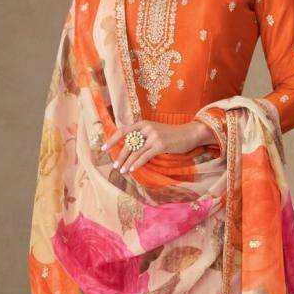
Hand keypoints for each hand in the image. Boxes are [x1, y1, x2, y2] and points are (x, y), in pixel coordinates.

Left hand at [100, 118, 214, 172]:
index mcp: (143, 123)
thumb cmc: (172, 135)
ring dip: (127, 162)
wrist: (189, 134)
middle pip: (128, 143)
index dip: (112, 140)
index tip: (103, 149)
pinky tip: (132, 169)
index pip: (123, 131)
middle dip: (120, 156)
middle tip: (114, 165)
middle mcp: (147, 128)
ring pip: (136, 151)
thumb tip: (129, 148)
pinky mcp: (160, 145)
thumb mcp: (155, 132)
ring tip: (122, 170)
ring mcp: (154, 136)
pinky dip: (137, 163)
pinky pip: (145, 156)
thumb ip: (143, 137)